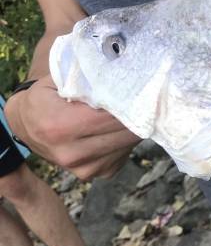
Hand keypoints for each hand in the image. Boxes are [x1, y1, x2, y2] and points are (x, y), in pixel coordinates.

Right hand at [5, 75, 140, 179]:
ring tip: (134, 109)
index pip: (112, 115)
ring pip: (130, 142)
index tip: (143, 88)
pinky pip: (126, 151)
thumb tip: (121, 72)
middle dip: (139, 112)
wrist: (27, 126)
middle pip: (125, 131)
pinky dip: (127, 138)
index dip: (131, 101)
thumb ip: (86, 76)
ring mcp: (87, 168)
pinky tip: (118, 126)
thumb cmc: (46, 97)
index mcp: (60, 127)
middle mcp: (72, 154)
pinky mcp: (100, 173)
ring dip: (136, 125)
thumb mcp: (57, 80)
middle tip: (147, 96)